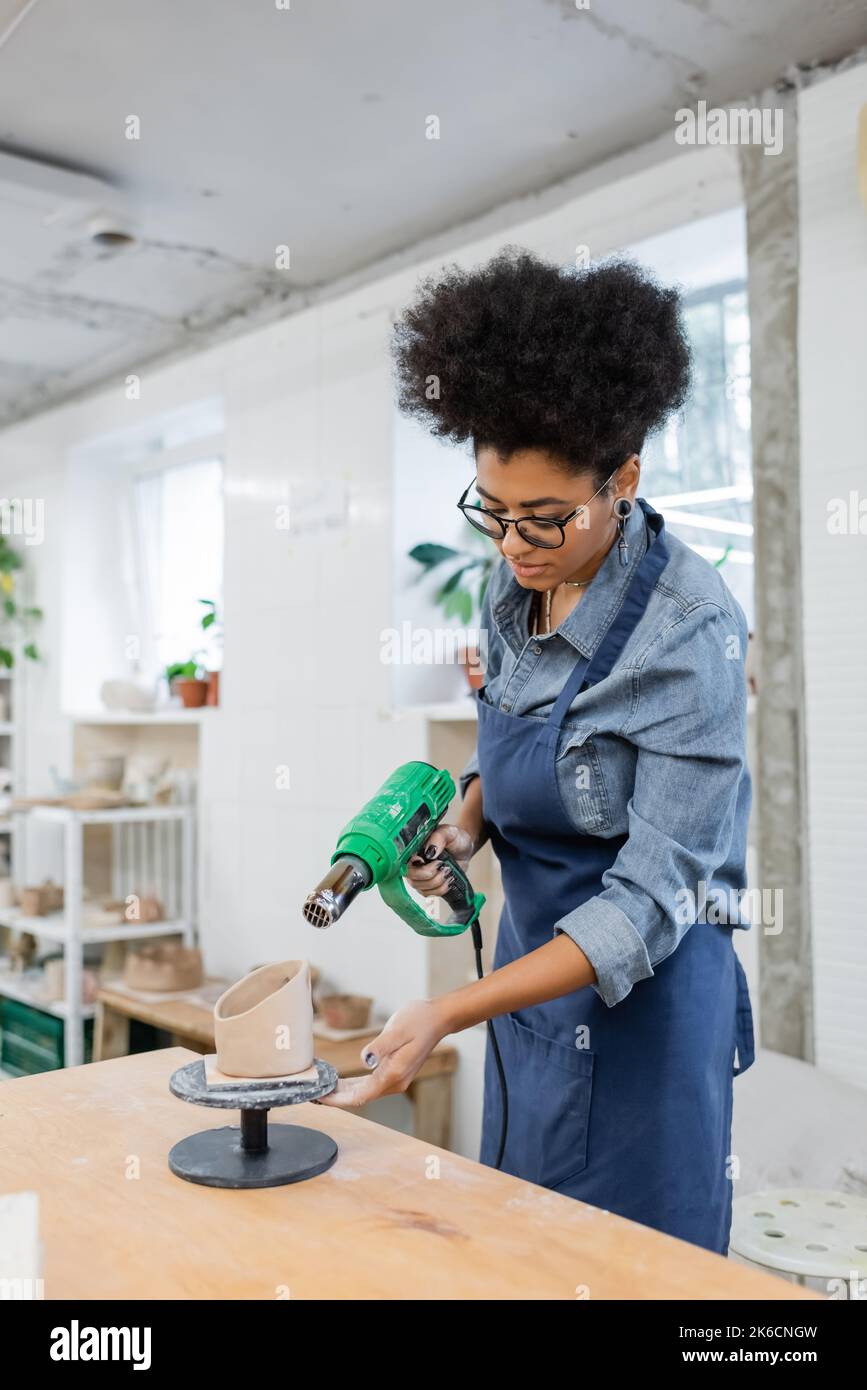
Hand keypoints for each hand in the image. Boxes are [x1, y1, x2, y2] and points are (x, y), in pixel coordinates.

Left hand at [316, 998, 448, 1107]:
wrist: (438, 1018)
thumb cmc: (419, 1020)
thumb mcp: (398, 1030)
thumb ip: (380, 1047)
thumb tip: (364, 1059)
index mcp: (394, 1074)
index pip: (360, 1096)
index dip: (338, 1100)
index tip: (320, 1098)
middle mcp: (395, 1081)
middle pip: (360, 1097)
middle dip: (336, 1098)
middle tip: (312, 1094)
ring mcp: (395, 1078)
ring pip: (364, 1092)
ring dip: (343, 1092)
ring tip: (321, 1090)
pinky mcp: (393, 1071)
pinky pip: (369, 1084)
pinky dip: (353, 1085)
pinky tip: (340, 1082)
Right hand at [403, 823, 474, 899]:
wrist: (465, 849)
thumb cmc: (454, 839)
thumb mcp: (449, 832)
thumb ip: (439, 837)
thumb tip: (430, 851)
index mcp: (413, 848)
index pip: (403, 860)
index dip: (414, 864)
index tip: (427, 859)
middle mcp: (413, 863)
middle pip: (410, 877)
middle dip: (428, 874)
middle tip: (442, 864)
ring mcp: (419, 876)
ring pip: (419, 888)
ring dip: (437, 882)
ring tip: (448, 871)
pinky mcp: (427, 886)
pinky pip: (428, 894)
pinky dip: (441, 889)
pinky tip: (449, 880)